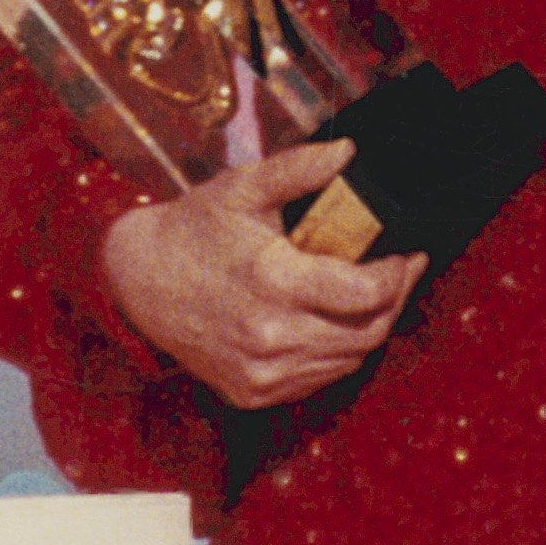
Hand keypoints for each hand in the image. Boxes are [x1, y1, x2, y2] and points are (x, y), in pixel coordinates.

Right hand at [100, 140, 425, 409]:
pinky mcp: (253, 392)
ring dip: (369, 329)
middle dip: (395, 301)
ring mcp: (261, 372)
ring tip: (372, 296)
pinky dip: (337, 353)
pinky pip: (318, 379)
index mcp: (273, 281)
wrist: (137, 280)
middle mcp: (269, 336)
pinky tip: (334, 323)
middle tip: (402, 273)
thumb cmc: (194, 229)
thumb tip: (349, 152)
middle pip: (367, 332)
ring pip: (348, 360)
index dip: (398, 275)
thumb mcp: (242, 187)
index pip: (365, 294)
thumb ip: (298, 168)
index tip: (408, 255)